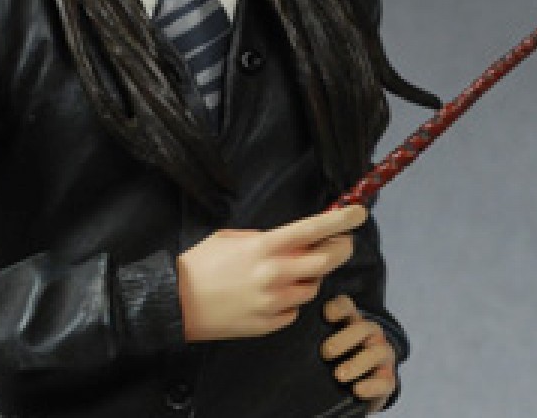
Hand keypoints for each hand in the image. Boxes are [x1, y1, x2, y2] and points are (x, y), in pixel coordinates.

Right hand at [176, 205, 366, 340]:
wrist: (177, 302)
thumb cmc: (201, 264)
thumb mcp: (231, 238)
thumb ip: (265, 239)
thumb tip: (292, 241)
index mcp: (265, 246)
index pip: (313, 229)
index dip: (340, 221)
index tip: (359, 213)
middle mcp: (276, 273)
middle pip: (327, 260)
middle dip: (340, 249)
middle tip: (341, 243)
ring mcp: (275, 301)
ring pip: (313, 287)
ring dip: (309, 276)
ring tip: (287, 272)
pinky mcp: (270, 323)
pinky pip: (294, 309)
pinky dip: (289, 300)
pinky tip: (268, 295)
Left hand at [321, 294, 397, 412]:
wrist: (362, 384)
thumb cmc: (339, 358)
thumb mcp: (327, 342)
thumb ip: (315, 334)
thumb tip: (287, 332)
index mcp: (352, 321)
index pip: (347, 306)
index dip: (338, 307)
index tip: (326, 315)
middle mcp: (370, 334)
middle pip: (362, 328)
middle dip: (344, 338)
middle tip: (325, 352)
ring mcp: (382, 355)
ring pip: (377, 352)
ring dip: (357, 363)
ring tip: (339, 375)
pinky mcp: (388, 378)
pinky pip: (385, 380)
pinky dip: (371, 385)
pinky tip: (357, 389)